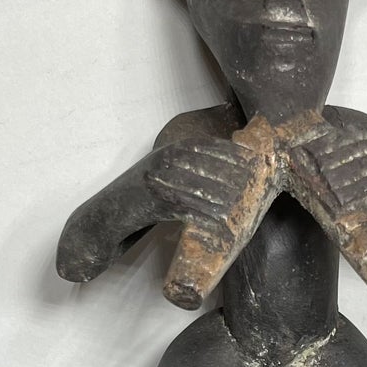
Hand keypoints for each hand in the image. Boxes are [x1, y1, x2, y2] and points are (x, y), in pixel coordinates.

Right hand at [145, 136, 265, 228]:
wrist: (112, 208)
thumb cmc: (146, 190)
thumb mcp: (168, 168)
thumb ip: (193, 163)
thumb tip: (230, 167)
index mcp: (171, 149)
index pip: (209, 147)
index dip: (233, 153)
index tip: (253, 160)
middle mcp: (165, 160)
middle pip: (206, 166)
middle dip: (232, 175)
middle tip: (254, 183)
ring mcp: (159, 180)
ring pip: (197, 187)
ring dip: (222, 196)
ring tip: (241, 202)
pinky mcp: (154, 202)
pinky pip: (185, 207)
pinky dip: (204, 214)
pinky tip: (219, 219)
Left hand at [289, 119, 366, 214]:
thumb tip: (334, 166)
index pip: (354, 133)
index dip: (328, 143)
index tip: (305, 151)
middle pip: (359, 150)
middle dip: (330, 162)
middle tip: (307, 172)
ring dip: (343, 181)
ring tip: (322, 190)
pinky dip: (364, 197)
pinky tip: (348, 205)